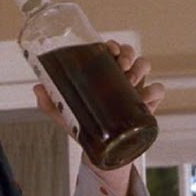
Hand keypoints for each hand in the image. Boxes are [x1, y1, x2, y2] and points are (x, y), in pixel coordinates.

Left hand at [33, 40, 165, 195]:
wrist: (99, 150)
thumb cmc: (82, 124)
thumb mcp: (63, 113)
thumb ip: (48, 102)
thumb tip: (37, 88)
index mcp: (101, 72)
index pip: (110, 49)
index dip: (112, 45)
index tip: (109, 50)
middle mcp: (119, 75)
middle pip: (130, 53)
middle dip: (127, 54)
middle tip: (120, 65)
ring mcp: (135, 87)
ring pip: (144, 65)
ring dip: (140, 68)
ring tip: (130, 80)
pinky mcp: (147, 102)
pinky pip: (158, 90)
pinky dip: (154, 91)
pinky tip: (145, 98)